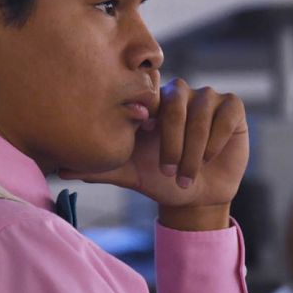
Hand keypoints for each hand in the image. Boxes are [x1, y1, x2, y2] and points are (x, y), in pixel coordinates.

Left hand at [60, 79, 248, 228]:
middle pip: (175, 101)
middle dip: (172, 139)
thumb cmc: (160, 181)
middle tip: (167, 170)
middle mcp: (180, 95)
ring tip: (187, 174)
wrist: (195, 198)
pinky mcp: (232, 108)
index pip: (150, 94)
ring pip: (202, 109)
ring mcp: (207, 99)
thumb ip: (99, 168)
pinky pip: (227, 111)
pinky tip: (209, 158)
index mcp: (153, 104)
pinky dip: (217, 138)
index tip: (145, 140)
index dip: (150, 117)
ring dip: (194, 146)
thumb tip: (60, 170)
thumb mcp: (129, 174)